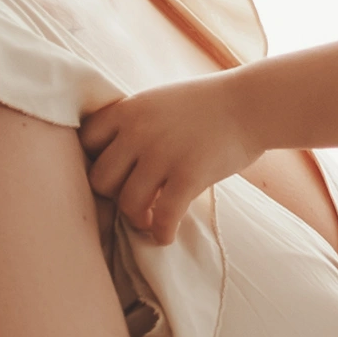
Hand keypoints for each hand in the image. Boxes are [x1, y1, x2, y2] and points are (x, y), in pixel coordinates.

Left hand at [79, 74, 257, 246]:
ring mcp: (162, 154)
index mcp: (128, 109)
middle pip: (100, 179)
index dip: (94, 161)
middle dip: (114, 195)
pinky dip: (161, 234)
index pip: (86, 142)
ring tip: (150, 220)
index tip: (113, 173)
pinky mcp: (189, 176)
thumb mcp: (159, 100)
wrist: (251, 104)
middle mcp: (138, 131)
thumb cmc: (207, 105)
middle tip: (132, 199)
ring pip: (128, 204)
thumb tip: (113, 159)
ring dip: (137, 219)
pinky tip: (167, 236)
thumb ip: (133, 123)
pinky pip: (162, 218)